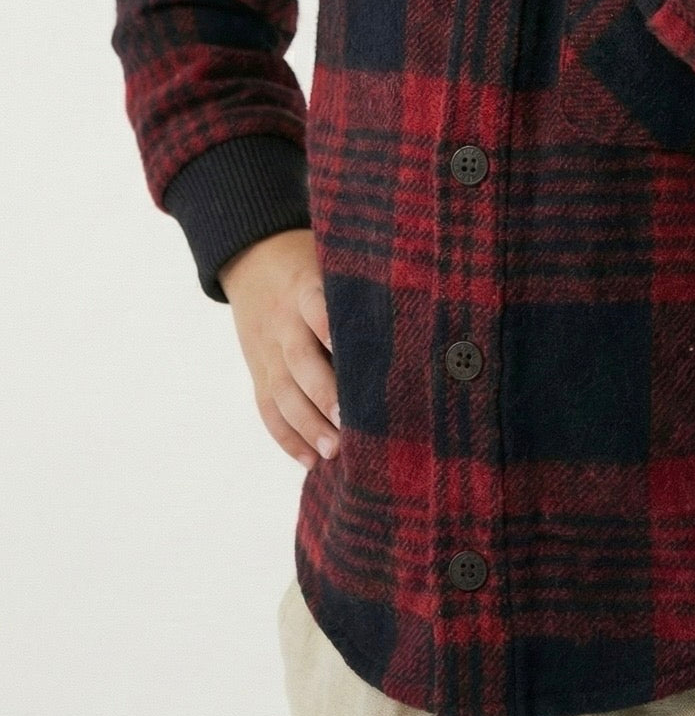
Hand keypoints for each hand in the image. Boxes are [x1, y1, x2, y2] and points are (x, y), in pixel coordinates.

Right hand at [220, 228, 338, 471]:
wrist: (252, 256)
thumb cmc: (312, 263)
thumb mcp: (333, 263)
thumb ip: (361, 289)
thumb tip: (421, 315)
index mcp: (306, 288)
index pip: (317, 308)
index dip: (331, 329)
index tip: (350, 352)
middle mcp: (284, 322)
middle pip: (299, 359)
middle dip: (322, 392)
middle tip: (347, 420)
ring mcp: (267, 349)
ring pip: (280, 391)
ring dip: (306, 425)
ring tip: (333, 451)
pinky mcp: (258, 369)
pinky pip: (266, 407)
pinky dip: (286, 436)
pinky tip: (309, 460)